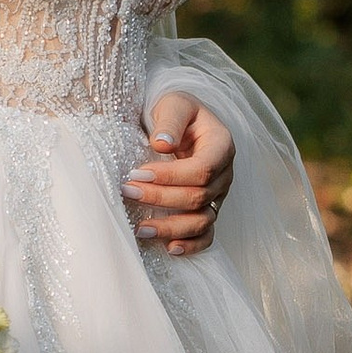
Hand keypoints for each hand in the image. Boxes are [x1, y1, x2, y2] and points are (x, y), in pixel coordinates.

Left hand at [127, 92, 234, 257]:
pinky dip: (191, 245)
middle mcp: (224, 173)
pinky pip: (206, 235)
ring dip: (171, 228)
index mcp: (221, 145)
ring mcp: (218, 195)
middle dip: (161, 198)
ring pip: (202, 220)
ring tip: (140, 229)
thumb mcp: (173, 103)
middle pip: (198, 196)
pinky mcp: (208, 209)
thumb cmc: (176, 110)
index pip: (203, 169)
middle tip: (127, 191)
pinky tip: (169, 248)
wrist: (180, 121)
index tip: (137, 173)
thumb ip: (170, 121)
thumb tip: (161, 145)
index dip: (171, 176)